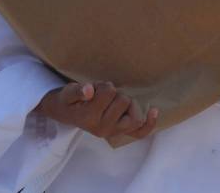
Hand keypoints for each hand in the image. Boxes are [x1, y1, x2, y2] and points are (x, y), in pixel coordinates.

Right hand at [36, 82, 157, 139]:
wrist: (65, 113)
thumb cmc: (68, 100)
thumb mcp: (67, 92)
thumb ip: (77, 91)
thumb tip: (89, 90)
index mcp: (90, 118)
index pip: (109, 92)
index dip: (103, 85)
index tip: (94, 89)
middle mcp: (103, 128)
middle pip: (123, 101)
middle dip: (115, 93)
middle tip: (102, 96)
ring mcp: (113, 132)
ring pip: (134, 116)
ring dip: (128, 103)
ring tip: (114, 101)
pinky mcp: (120, 132)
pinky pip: (139, 132)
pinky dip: (149, 123)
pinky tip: (154, 110)